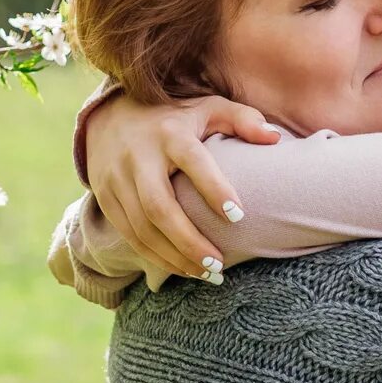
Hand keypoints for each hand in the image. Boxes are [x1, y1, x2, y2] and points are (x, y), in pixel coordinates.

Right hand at [85, 92, 278, 281]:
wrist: (108, 117)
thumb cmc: (173, 118)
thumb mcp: (207, 108)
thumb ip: (243, 119)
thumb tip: (275, 138)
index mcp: (170, 133)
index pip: (192, 161)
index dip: (214, 188)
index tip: (239, 216)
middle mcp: (139, 157)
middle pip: (160, 207)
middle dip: (189, 242)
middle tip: (219, 266)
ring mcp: (117, 179)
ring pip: (142, 228)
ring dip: (174, 257)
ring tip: (207, 274)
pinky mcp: (105, 198)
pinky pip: (130, 235)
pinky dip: (156, 257)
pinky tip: (182, 268)